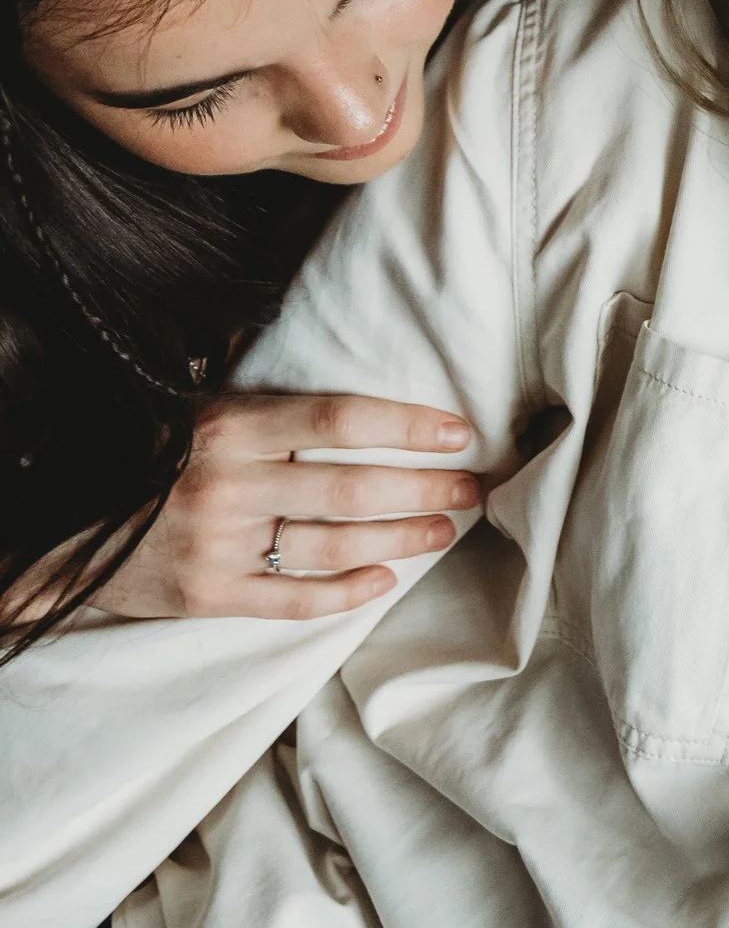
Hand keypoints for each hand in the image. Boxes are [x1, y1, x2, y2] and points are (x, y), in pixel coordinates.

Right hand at [86, 393, 478, 620]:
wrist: (57, 526)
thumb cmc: (146, 454)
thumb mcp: (194, 407)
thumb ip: (258, 389)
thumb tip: (319, 326)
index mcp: (228, 426)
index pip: (339, 420)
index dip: (408, 426)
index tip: (458, 433)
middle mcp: (228, 484)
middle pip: (353, 488)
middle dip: (426, 489)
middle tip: (472, 489)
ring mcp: (218, 544)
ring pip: (335, 545)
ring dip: (402, 538)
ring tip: (443, 530)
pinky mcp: (209, 596)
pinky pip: (295, 600)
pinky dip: (348, 593)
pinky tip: (386, 579)